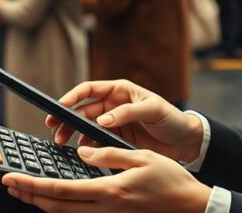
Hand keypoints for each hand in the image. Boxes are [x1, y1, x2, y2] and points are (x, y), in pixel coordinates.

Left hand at [3, 147, 210, 212]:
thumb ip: (109, 155)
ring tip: (26, 192)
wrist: (191, 207)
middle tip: (10, 185)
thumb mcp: (142, 158)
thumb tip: (82, 153)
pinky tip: (56, 201)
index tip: (13, 178)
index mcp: (110, 190)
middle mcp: (107, 208)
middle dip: (29, 196)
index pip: (61, 190)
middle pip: (57, 207)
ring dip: (43, 204)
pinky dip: (63, 208)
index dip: (33, 185)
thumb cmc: (171, 180)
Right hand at [46, 80, 204, 163]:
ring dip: (73, 134)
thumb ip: (127, 112)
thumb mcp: (153, 110)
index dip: (72, 96)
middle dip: (67, 119)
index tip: (60, 107)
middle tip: (55, 131)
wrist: (185, 141)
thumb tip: (103, 119)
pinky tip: (81, 153)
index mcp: (120, 90)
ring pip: (86, 126)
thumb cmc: (172, 119)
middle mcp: (113, 105)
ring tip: (63, 144)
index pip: (89, 89)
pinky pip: (96, 140)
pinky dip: (87, 146)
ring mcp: (113, 122)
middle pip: (83, 109)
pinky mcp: (116, 139)